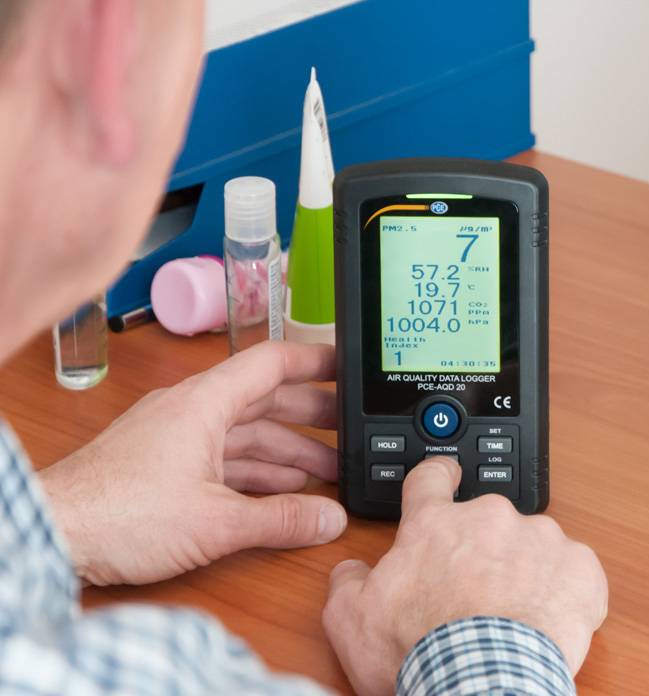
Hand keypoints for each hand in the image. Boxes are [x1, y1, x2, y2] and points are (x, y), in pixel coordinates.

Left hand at [39, 340, 345, 585]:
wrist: (52, 533)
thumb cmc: (118, 513)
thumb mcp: (215, 520)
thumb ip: (280, 519)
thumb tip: (329, 519)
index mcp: (205, 401)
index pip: (272, 362)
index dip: (315, 361)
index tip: (348, 367)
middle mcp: (191, 409)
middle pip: (264, 399)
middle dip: (310, 416)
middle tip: (349, 428)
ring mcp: (175, 435)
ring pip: (244, 432)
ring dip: (285, 452)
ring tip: (325, 472)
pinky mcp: (161, 462)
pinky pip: (221, 456)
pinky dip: (254, 471)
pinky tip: (279, 492)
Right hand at [322, 457, 607, 695]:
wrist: (481, 686)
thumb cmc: (420, 653)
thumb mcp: (352, 621)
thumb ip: (348, 582)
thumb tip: (352, 570)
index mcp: (435, 524)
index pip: (430, 478)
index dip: (437, 476)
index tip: (445, 477)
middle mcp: (489, 517)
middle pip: (484, 522)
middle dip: (480, 552)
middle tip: (472, 597)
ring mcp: (539, 538)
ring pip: (530, 545)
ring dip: (522, 572)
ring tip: (510, 618)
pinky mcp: (579, 567)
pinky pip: (574, 571)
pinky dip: (564, 592)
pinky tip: (548, 621)